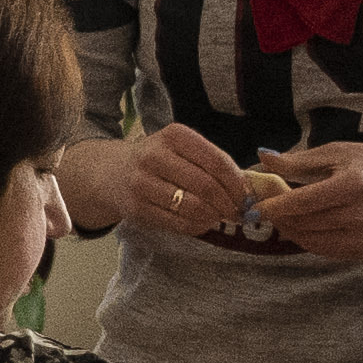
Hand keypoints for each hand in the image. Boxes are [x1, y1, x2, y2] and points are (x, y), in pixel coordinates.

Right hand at [120, 123, 252, 245]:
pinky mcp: (136, 209)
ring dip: (214, 217)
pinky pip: (178, 223)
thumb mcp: (182, 149)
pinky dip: (197, 226)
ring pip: (193, 207)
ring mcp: (142, 183)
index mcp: (173, 135)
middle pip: (206, 185)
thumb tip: (248, 191)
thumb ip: (212, 163)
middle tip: (238, 212)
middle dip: (229, 203)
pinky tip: (202, 223)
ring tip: (219, 217)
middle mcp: (154, 156)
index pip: (216, 160)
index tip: (248, 196)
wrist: (113, 174)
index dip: (237, 183)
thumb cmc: (160, 162)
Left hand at [243, 142, 362, 262]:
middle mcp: (361, 214)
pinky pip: (327, 250)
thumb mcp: (339, 153)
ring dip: (291, 231)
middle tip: (264, 209)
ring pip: (312, 241)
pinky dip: (309, 240)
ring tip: (282, 218)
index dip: (274, 206)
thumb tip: (263, 159)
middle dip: (279, 217)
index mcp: (353, 185)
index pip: (303, 202)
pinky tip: (303, 227)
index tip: (254, 206)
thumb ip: (299, 161)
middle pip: (304, 223)